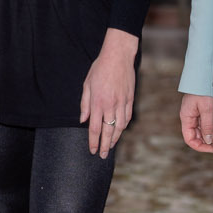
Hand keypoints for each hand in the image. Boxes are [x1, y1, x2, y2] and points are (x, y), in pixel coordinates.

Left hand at [79, 29, 138, 158]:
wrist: (118, 56)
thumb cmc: (100, 69)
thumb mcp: (87, 84)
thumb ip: (84, 104)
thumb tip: (83, 120)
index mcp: (97, 102)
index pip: (94, 128)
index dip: (93, 141)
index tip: (92, 150)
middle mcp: (110, 105)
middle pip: (107, 131)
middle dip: (105, 145)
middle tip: (103, 155)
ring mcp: (122, 103)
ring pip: (119, 127)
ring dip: (115, 138)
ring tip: (111, 146)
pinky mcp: (130, 99)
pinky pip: (127, 117)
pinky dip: (123, 126)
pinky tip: (120, 131)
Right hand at [179, 94, 212, 152]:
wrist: (206, 73)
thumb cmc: (204, 89)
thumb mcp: (207, 109)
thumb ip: (208, 126)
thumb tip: (208, 141)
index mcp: (186, 117)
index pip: (190, 139)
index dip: (201, 147)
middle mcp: (190, 117)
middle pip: (197, 136)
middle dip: (209, 142)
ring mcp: (196, 114)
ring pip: (204, 131)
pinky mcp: (203, 110)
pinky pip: (207, 123)